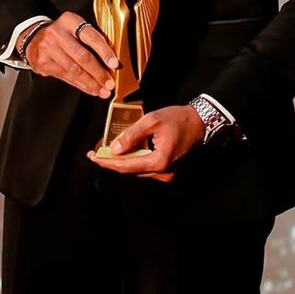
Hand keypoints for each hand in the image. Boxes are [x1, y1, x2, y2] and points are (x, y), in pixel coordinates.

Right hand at [23, 12, 119, 97]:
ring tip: (103, 90)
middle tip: (110, 83)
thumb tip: (111, 60)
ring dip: (91, 83)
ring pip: (74, 70)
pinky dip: (81, 85)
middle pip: (82, 56)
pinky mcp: (43, 63)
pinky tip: (90, 89)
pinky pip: (66, 77)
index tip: (114, 64)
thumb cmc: (61, 35)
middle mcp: (57, 34)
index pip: (91, 37)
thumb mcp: (75, 27)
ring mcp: (48, 49)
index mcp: (69, 21)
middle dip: (98, 73)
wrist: (33, 39)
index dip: (104, 51)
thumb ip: (91, 38)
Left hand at [87, 105, 204, 181]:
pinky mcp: (169, 170)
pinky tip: (125, 153)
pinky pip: (146, 168)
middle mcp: (163, 173)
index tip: (92, 156)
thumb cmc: (180, 119)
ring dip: (122, 162)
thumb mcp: (152, 121)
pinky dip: (134, 161)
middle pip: (130, 171)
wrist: (202, 122)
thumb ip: (132, 135)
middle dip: (111, 163)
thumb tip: (113, 148)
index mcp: (159, 162)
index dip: (106, 162)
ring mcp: (167, 174)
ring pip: (137, 171)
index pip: (125, 166)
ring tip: (107, 152)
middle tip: (96, 154)